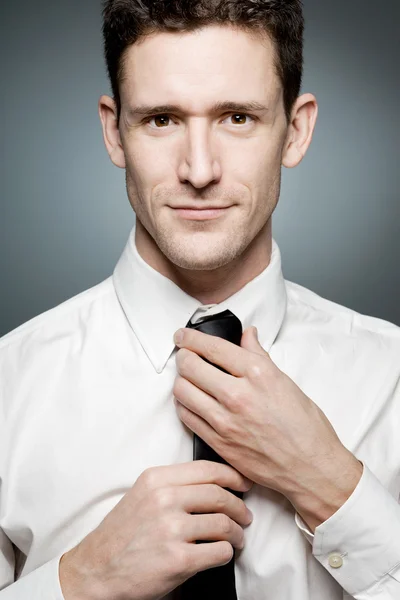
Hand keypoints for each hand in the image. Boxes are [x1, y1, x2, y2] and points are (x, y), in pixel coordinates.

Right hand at [59, 461, 252, 599]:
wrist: (96, 572)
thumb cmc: (121, 535)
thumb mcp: (141, 495)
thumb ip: (173, 484)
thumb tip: (214, 483)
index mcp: (156, 479)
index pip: (206, 469)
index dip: (232, 476)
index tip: (243, 483)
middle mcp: (164, 499)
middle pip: (219, 495)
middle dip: (239, 507)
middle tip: (245, 516)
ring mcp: (171, 529)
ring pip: (223, 524)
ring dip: (237, 533)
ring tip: (237, 538)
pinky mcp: (178, 559)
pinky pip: (219, 552)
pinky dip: (226, 554)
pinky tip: (222, 554)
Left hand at [173, 326, 362, 529]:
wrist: (310, 468)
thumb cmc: (305, 427)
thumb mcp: (286, 382)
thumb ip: (259, 356)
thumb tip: (247, 335)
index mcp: (258, 374)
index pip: (213, 347)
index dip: (191, 338)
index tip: (182, 335)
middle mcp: (238, 395)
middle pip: (190, 366)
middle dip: (183, 356)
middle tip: (185, 355)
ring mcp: (225, 421)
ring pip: (182, 391)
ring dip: (181, 380)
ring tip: (188, 379)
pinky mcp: (218, 442)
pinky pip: (187, 416)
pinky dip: (184, 404)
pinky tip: (192, 401)